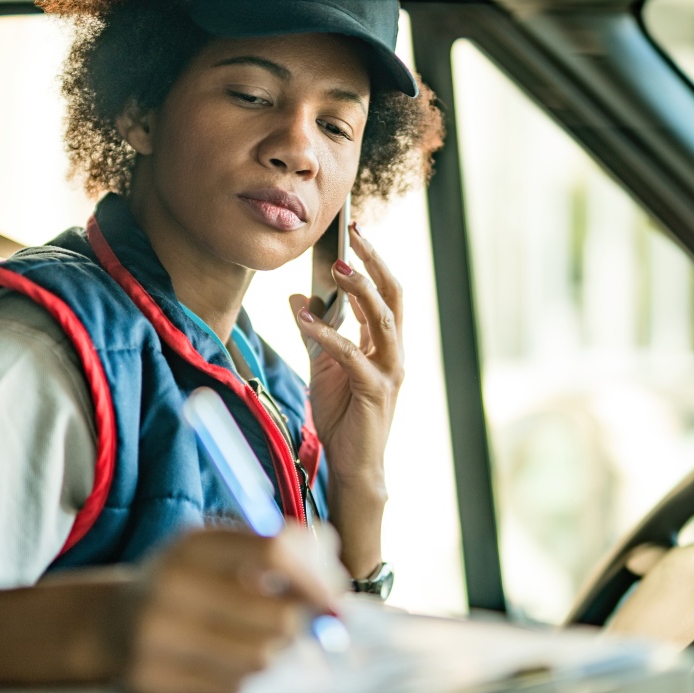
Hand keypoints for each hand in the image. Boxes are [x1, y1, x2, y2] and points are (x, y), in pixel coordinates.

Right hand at [116, 527, 335, 692]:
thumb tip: (335, 584)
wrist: (111, 623)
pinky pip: (232, 688)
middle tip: (304, 624)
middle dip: (302, 624)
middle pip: (276, 615)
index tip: (334, 596)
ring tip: (257, 639)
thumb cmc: (189, 580)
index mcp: (194, 544)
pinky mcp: (151, 682)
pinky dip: (243, 676)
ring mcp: (156, 637)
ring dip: (274, 653)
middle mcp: (171, 586)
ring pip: (260, 658)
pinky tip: (225, 660)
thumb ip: (280, 549)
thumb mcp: (222, 547)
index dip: (315, 576)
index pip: (275, 551)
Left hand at [289, 223, 403, 576]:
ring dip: (360, 288)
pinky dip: (327, 333)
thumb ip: (315, 330)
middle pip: (393, 295)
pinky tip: (303, 317)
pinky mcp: (376, 390)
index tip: (354, 229)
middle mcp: (394, 351)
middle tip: (353, 233)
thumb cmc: (343, 415)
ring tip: (336, 265)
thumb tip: (299, 295)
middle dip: (375, 261)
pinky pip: (352, 354)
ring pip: (382, 318)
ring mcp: (390, 370)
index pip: (385, 292)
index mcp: (385, 342)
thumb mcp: (324, 364)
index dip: (372, 259)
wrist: (353, 463)